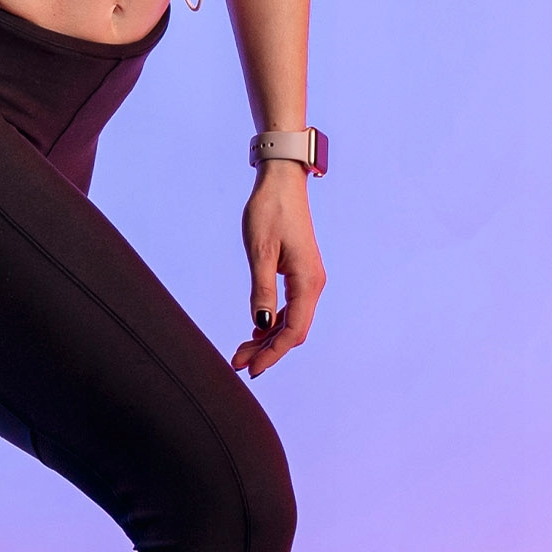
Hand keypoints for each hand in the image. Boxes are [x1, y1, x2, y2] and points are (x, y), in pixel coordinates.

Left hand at [231, 167, 324, 378]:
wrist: (281, 182)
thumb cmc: (270, 211)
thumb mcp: (260, 252)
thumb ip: (261, 290)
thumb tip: (262, 325)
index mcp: (307, 281)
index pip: (293, 331)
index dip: (273, 353)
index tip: (250, 368)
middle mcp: (312, 284)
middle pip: (293, 331)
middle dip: (267, 351)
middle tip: (238, 364)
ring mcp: (308, 280)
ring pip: (291, 321)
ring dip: (267, 339)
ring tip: (241, 352)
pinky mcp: (300, 274)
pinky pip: (290, 308)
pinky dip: (272, 323)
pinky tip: (256, 332)